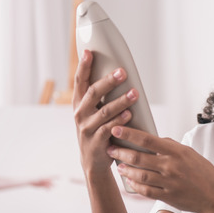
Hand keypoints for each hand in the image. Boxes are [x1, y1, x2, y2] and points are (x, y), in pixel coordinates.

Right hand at [72, 50, 137, 174]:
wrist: (92, 160)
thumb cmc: (97, 130)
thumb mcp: (93, 112)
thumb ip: (100, 97)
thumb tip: (117, 73)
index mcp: (79, 103)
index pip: (79, 81)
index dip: (83, 66)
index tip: (89, 52)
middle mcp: (80, 113)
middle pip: (93, 93)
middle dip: (108, 81)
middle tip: (123, 72)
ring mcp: (87, 128)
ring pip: (104, 111)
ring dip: (121, 101)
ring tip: (134, 94)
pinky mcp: (96, 142)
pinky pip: (109, 129)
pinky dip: (119, 121)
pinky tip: (129, 115)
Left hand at [106, 126, 213, 212]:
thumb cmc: (202, 171)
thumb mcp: (189, 153)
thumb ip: (170, 146)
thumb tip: (151, 139)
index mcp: (176, 152)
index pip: (148, 139)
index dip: (129, 134)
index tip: (116, 128)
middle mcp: (171, 166)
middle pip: (139, 157)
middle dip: (121, 152)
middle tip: (110, 148)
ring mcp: (168, 183)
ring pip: (140, 175)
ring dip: (126, 169)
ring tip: (118, 165)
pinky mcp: (167, 196)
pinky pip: (145, 190)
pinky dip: (135, 185)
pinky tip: (129, 180)